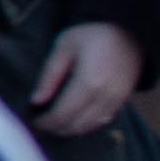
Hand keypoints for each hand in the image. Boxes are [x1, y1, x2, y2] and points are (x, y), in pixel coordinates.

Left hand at [31, 22, 147, 140]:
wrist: (127, 31)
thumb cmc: (90, 35)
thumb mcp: (63, 47)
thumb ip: (50, 76)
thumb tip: (35, 101)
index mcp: (88, 82)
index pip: (63, 114)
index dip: (46, 122)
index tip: (32, 121)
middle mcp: (105, 97)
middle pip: (77, 125)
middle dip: (56, 128)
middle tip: (40, 123)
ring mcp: (117, 101)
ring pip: (91, 126)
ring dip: (71, 129)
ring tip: (54, 122)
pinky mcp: (123, 101)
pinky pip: (103, 121)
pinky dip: (87, 124)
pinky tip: (75, 118)